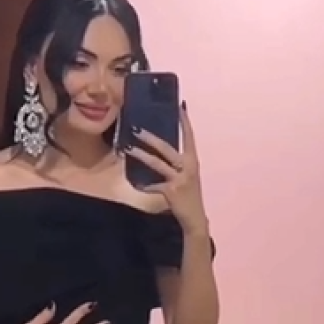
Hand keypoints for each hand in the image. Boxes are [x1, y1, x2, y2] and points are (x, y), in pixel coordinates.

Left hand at [125, 105, 208, 233]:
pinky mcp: (171, 191)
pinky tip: (136, 184)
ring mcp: (179, 178)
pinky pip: (153, 186)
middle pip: (167, 148)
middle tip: (137, 129)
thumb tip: (161, 152)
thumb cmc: (189, 196)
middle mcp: (188, 167)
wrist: (195, 218)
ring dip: (141, 155)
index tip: (180, 105)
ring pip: (157, 163)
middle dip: (151, 138)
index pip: (189, 136)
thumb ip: (178, 164)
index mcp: (192, 161)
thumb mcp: (188, 176)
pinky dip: (144, 185)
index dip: (184, 121)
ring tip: (129, 149)